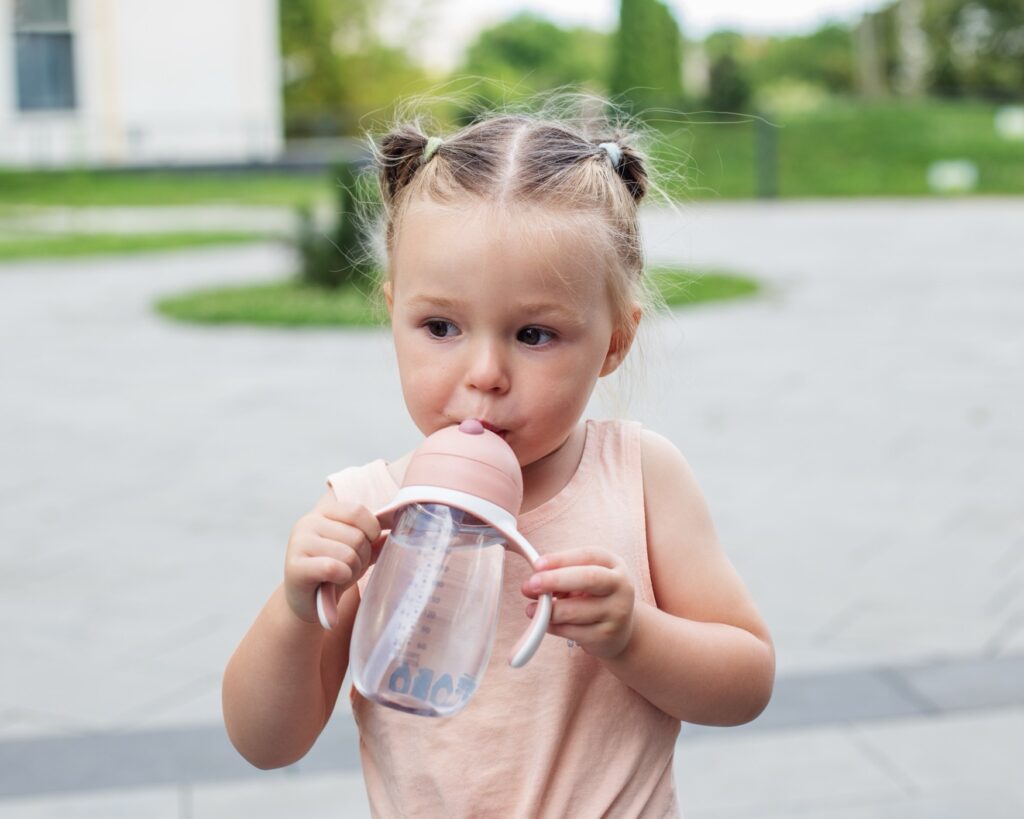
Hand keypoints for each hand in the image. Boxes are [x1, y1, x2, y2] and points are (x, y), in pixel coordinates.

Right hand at [283, 498, 381, 625]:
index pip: (358, 511)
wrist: (309, 603)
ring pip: (348, 553)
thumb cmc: (335, 572)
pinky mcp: (294, 566)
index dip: (371, 531)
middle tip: (348, 568)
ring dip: (351, 570)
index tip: (366, 545)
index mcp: (323, 513)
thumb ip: (374, 538)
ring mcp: (298, 543)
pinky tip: (332, 583)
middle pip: (356, 536)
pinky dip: (340, 578)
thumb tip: (404, 526)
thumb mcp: (357, 551)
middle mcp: (307, 522)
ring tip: (339, 576)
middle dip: (361, 557)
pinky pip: (333, 568)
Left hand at [522, 548, 635, 658]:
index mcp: (614, 565)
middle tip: (530, 584)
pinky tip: (543, 622)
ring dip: (548, 610)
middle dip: (555, 580)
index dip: (561, 559)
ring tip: (531, 609)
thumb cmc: (595, 596)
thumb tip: (533, 582)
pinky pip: (573, 632)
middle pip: (588, 578)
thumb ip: (563, 575)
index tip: (537, 565)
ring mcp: (616, 612)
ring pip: (576, 611)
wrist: (620, 629)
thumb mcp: (585, 578)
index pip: (588, 555)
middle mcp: (621, 586)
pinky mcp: (606, 636)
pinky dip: (553, 627)